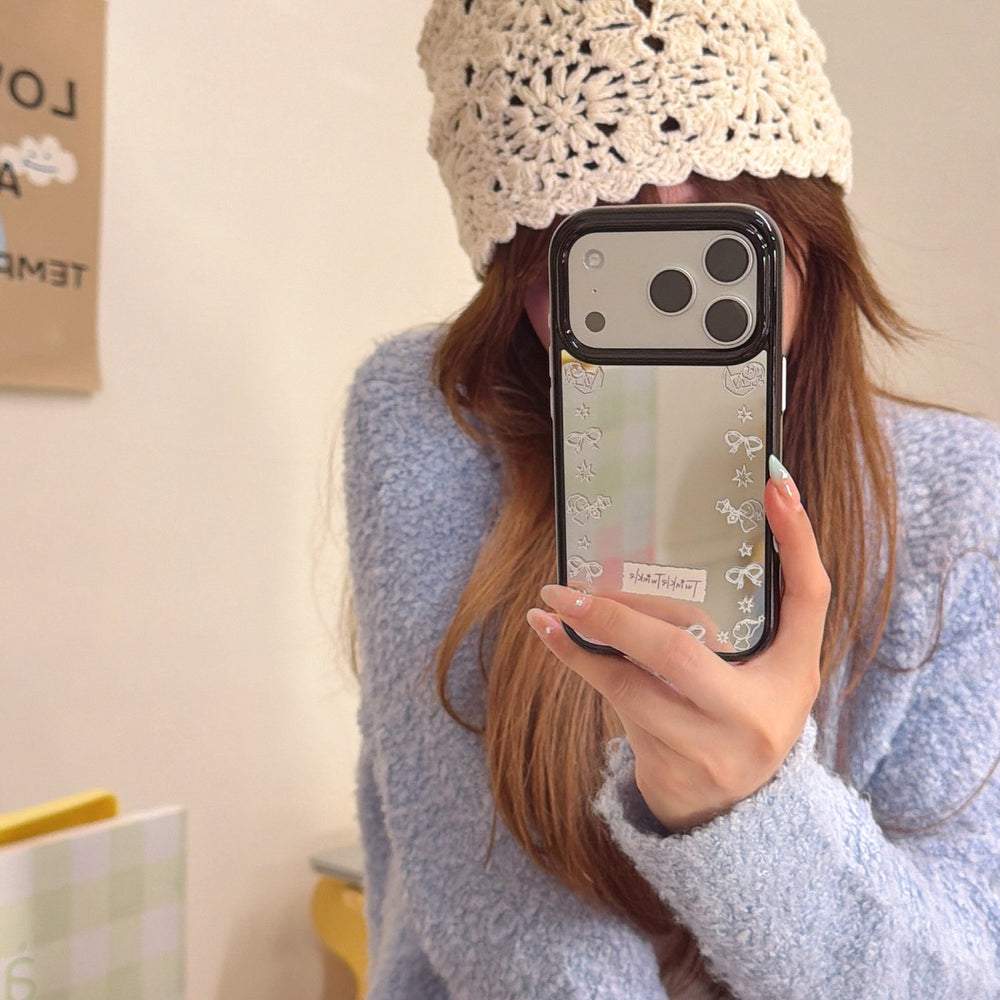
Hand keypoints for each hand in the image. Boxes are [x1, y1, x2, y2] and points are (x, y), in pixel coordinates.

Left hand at [527, 458, 828, 831]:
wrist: (729, 817)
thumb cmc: (740, 718)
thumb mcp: (765, 671)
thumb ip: (750, 616)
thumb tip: (707, 534)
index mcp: (795, 676)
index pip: (811, 598)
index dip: (799, 541)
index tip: (776, 483)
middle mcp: (762, 714)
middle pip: (682, 651)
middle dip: (620, 615)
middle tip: (573, 585)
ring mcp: (714, 748)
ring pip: (635, 683)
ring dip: (587, 639)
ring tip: (552, 604)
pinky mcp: (673, 766)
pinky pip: (618, 704)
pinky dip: (580, 664)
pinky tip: (550, 636)